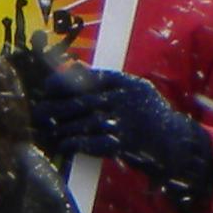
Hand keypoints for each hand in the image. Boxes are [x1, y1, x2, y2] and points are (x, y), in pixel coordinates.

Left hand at [24, 59, 212, 209]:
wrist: (174, 143)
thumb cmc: (149, 115)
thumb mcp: (135, 90)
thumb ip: (105, 80)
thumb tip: (71, 68)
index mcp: (124, 84)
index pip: (83, 78)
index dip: (60, 83)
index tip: (48, 89)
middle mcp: (121, 101)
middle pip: (75, 103)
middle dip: (51, 109)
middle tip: (38, 114)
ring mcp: (120, 123)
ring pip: (77, 124)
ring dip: (59, 129)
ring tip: (50, 131)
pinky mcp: (118, 144)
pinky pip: (85, 143)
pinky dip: (71, 144)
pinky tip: (64, 144)